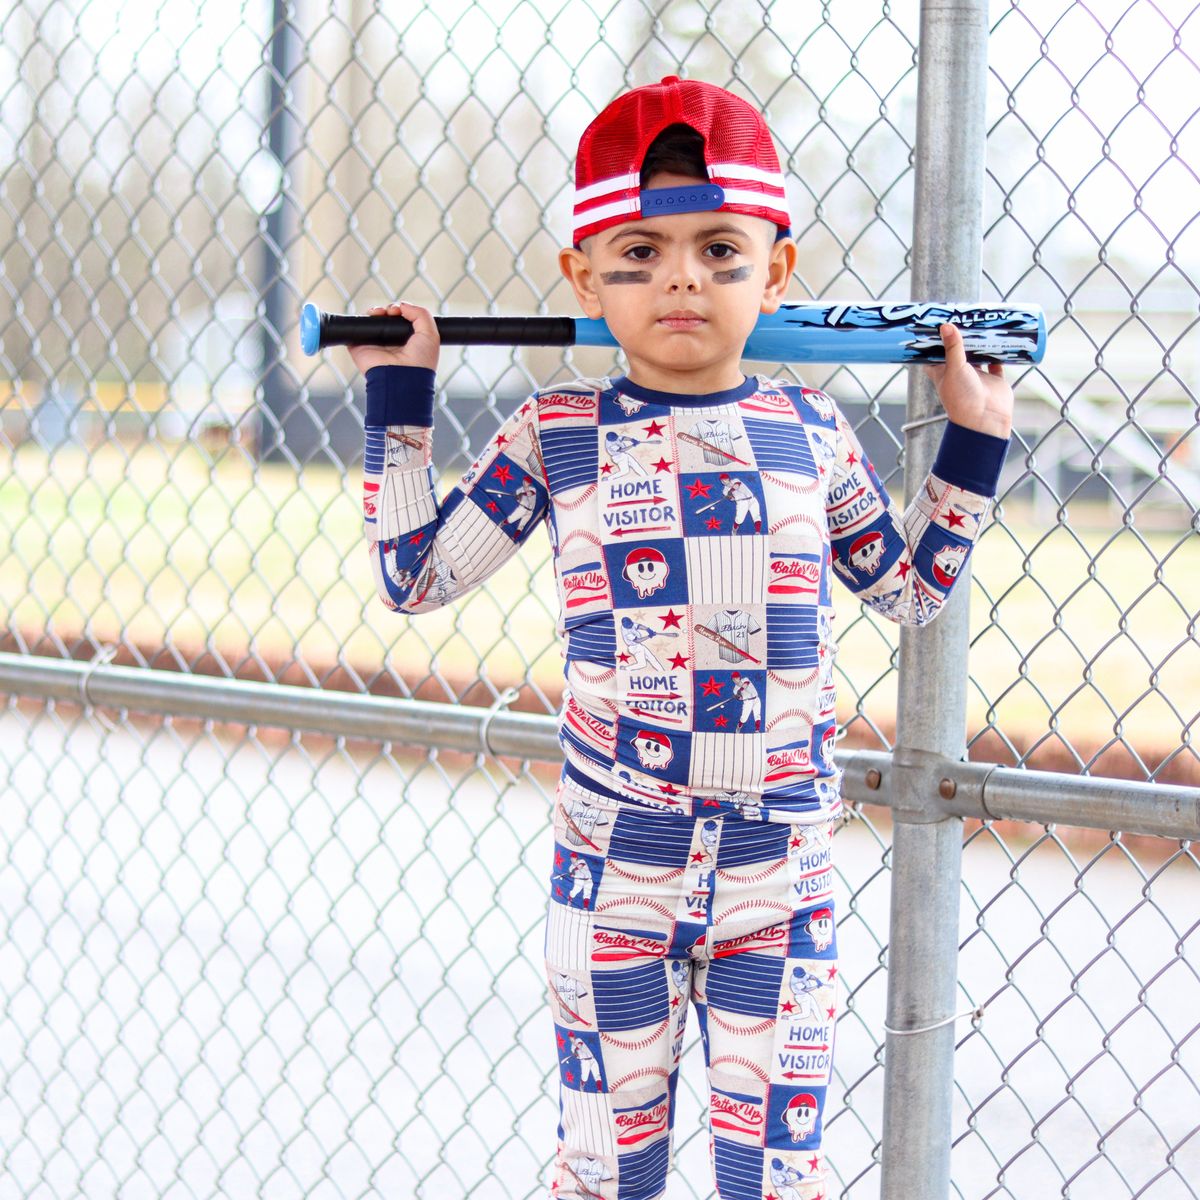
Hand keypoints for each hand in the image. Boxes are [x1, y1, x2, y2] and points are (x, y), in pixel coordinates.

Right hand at [347, 301, 439, 373]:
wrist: (402, 377)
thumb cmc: (420, 361)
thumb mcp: (431, 334)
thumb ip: (421, 314)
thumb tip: (402, 305)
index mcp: (407, 341)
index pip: (401, 320)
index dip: (401, 310)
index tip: (401, 310)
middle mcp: (391, 343)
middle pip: (386, 318)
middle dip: (388, 309)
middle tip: (391, 311)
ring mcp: (374, 344)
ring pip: (371, 321)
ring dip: (375, 312)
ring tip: (380, 313)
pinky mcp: (359, 347)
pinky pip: (355, 329)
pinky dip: (360, 320)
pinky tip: (371, 317)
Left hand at [922, 323, 1012, 438]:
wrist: (985, 420)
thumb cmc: (962, 398)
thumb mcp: (954, 369)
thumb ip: (952, 348)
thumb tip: (946, 325)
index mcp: (942, 373)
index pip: (933, 355)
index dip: (933, 342)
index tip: (933, 324)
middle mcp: (959, 373)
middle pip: (957, 351)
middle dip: (959, 336)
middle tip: (962, 316)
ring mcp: (977, 376)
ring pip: (978, 354)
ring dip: (979, 342)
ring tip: (980, 322)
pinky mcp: (994, 379)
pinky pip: (997, 362)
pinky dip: (999, 351)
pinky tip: (1000, 337)